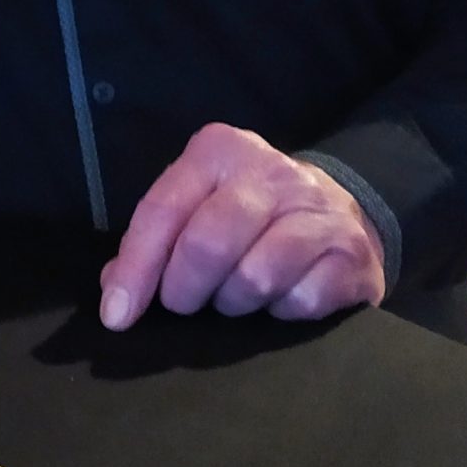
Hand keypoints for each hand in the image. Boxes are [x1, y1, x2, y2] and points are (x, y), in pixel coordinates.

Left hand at [98, 124, 386, 326]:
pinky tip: (280, 298)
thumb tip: (115, 292)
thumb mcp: (201, 205)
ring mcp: (318, 210)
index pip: (164, 209)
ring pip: (254, 278)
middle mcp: (273, 171)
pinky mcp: (350, 254)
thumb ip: (157, 240)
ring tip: (234, 295)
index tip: (117, 315)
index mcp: (221, 151)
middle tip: (185, 304)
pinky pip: (298, 302)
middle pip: (207, 244)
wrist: (344, 212)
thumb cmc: (252, 214)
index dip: (136, 268)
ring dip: (234, 304)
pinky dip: (280, 313)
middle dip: (184, 290)